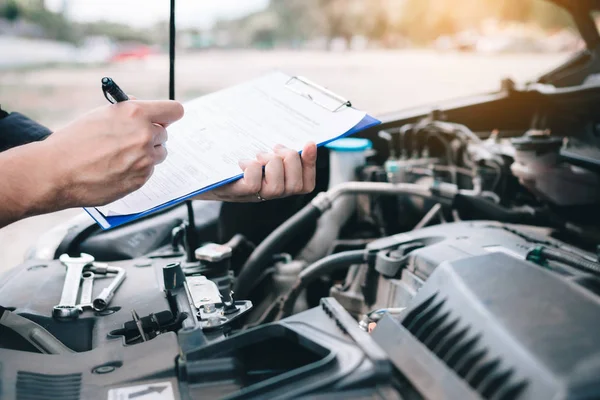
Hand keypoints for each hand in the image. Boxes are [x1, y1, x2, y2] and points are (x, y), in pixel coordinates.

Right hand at [41, 100, 183, 206]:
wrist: (56, 172)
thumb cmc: (73, 141)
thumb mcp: (101, 114)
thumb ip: (128, 111)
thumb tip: (142, 107)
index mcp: (136, 113)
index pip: (174, 110)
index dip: (168, 115)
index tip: (165, 118)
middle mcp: (145, 135)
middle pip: (164, 134)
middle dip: (151, 135)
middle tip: (131, 139)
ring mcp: (145, 159)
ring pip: (158, 154)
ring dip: (146, 154)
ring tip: (120, 155)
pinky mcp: (141, 179)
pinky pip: (148, 171)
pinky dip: (137, 170)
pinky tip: (116, 169)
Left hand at [196, 142, 317, 201]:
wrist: (191, 170)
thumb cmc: (224, 159)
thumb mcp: (253, 150)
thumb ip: (274, 146)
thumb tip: (298, 135)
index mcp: (275, 183)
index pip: (306, 184)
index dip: (311, 165)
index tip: (309, 144)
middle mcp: (266, 194)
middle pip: (295, 186)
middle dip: (290, 160)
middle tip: (274, 149)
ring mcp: (250, 196)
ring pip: (277, 187)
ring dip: (271, 164)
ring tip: (257, 156)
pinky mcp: (233, 193)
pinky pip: (253, 185)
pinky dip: (252, 169)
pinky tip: (242, 163)